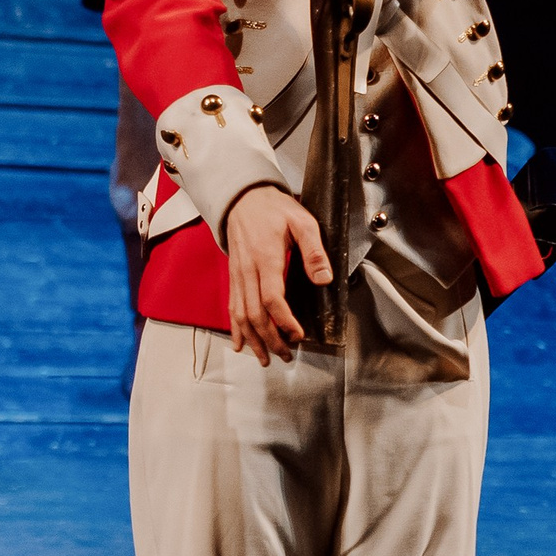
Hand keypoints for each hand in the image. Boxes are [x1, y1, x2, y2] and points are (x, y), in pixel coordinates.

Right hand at [222, 185, 331, 365]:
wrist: (242, 198)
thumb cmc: (274, 209)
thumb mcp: (302, 221)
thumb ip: (314, 251)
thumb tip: (324, 279)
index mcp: (266, 258)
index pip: (272, 298)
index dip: (284, 321)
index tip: (299, 335)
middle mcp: (248, 270)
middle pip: (255, 313)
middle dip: (270, 339)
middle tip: (286, 355)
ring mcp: (238, 274)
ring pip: (240, 314)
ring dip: (252, 339)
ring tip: (264, 357)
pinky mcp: (234, 276)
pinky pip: (232, 306)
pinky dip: (236, 328)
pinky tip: (240, 343)